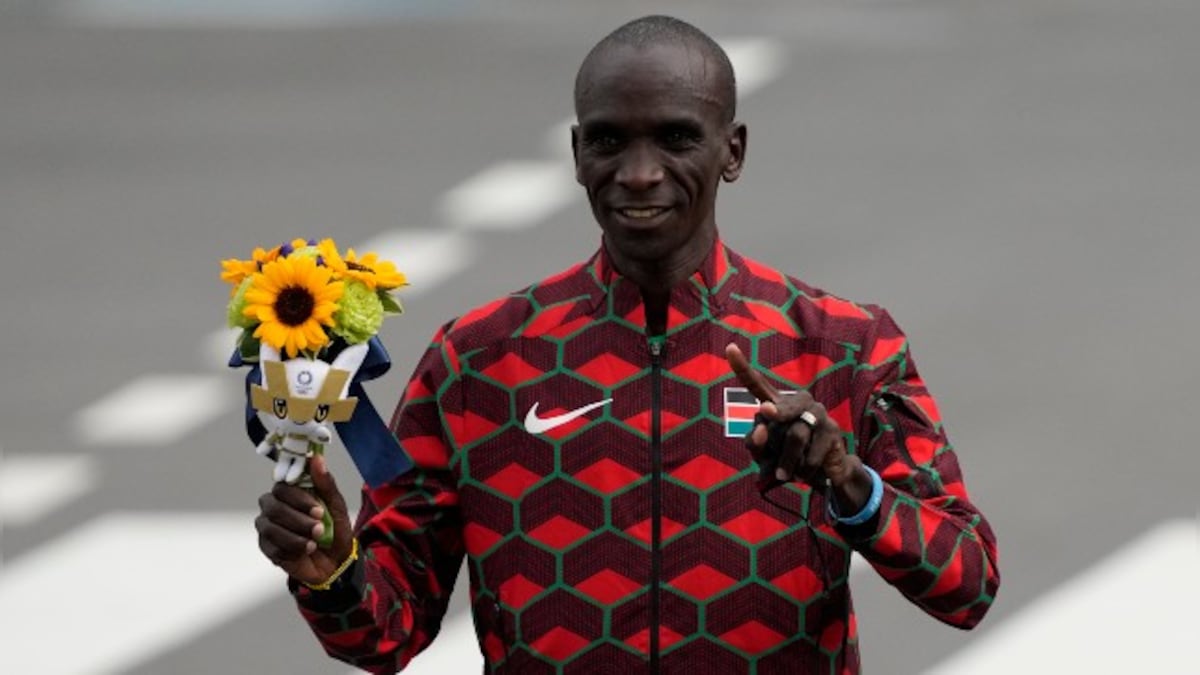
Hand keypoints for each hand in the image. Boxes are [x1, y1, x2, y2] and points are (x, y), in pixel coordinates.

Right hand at [255, 454, 354, 585]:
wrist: (337, 562)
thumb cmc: (335, 530)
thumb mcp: (337, 506)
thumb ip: (326, 483)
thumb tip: (317, 458)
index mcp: (290, 493)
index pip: (282, 487)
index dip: (298, 498)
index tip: (318, 510)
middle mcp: (274, 507)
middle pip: (273, 506)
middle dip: (298, 519)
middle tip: (319, 529)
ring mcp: (268, 528)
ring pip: (270, 527)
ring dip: (295, 536)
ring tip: (314, 543)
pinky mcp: (267, 548)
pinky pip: (271, 547)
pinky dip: (291, 550)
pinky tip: (304, 552)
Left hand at [725, 343, 871, 510]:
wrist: (822, 475)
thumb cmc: (787, 459)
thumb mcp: (764, 455)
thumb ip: (755, 443)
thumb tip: (762, 427)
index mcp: (777, 403)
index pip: (757, 384)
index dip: (742, 367)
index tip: (729, 348)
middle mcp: (798, 401)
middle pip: (779, 408)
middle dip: (775, 414)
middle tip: (767, 411)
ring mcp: (818, 413)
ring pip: (795, 437)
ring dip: (787, 463)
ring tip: (785, 475)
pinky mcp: (832, 430)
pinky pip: (811, 454)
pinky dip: (803, 470)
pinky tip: (803, 474)